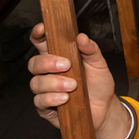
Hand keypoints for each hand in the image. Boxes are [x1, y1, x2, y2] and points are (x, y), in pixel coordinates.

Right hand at [27, 24, 132, 138]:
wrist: (104, 109)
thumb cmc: (98, 84)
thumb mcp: (99, 64)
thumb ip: (90, 49)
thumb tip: (81, 37)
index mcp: (58, 56)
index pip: (41, 42)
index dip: (38, 34)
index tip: (42, 30)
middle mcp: (48, 72)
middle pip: (34, 63)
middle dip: (48, 63)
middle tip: (66, 65)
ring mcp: (45, 90)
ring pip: (36, 83)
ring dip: (54, 83)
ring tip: (72, 86)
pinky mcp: (45, 107)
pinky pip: (40, 101)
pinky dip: (52, 98)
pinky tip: (65, 98)